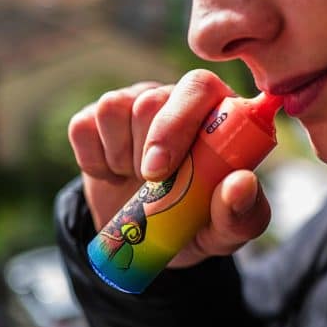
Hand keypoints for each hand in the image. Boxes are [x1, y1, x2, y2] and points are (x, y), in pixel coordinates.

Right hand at [68, 70, 271, 267]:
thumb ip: (243, 213)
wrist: (149, 240)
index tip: (164, 172)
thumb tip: (242, 184)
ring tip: (137, 180)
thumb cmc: (198, 223)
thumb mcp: (227, 230)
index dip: (178, 123)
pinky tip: (114, 176)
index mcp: (218, 114)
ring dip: (120, 156)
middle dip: (146, 150)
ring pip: (113, 108)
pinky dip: (94, 162)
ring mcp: (135, 103)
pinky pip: (83, 127)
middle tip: (152, 183)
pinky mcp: (97, 119)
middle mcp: (176, 100)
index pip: (199, 87)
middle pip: (151, 100)